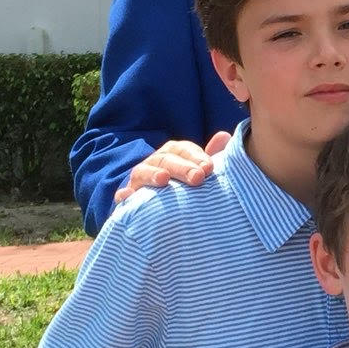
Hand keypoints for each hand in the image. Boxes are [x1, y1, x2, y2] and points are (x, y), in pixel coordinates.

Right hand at [113, 131, 232, 202]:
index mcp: (173, 154)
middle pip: (166, 160)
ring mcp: (139, 180)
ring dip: (152, 174)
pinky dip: (124, 195)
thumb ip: (210, 157)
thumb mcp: (199, 171)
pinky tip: (128, 196)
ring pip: (142, 172)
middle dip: (182, 167)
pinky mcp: (129, 199)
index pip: (182, 149)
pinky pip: (123, 195)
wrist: (162, 210)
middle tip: (198, 177)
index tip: (209, 167)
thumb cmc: (186, 186)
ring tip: (164, 179)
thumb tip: (225, 137)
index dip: (196, 156)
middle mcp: (155, 163)